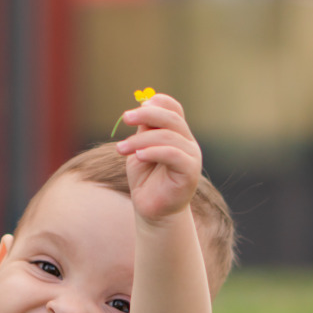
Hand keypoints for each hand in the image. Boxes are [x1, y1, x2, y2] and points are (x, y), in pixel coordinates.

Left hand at [115, 94, 201, 223]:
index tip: (137, 106)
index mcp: (178, 134)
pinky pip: (173, 155)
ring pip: (168, 136)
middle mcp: (188, 143)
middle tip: (125, 118)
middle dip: (147, 114)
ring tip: (120, 149)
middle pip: (172, 118)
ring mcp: (192, 157)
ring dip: (140, 140)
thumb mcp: (140, 148)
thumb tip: (142, 105)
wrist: (153, 210)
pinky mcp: (190, 173)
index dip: (158, 102)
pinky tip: (138, 157)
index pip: (174, 109)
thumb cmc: (146, 180)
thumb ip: (144, 130)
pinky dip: (153, 152)